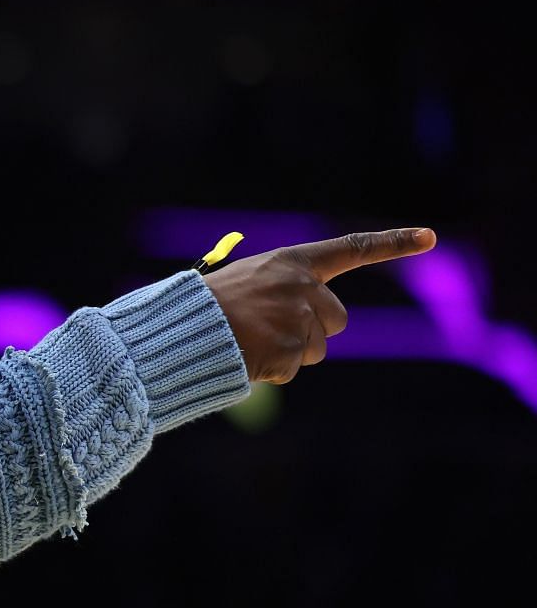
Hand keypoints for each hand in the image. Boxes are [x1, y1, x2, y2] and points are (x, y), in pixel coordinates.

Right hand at [202, 228, 436, 383]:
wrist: (178, 331)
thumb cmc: (203, 306)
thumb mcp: (245, 281)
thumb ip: (282, 290)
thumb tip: (310, 321)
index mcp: (291, 262)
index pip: (351, 248)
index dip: (394, 242)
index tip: (430, 237)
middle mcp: (303, 287)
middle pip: (335, 319)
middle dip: (312, 330)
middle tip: (268, 330)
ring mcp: (299, 319)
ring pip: (316, 348)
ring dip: (290, 352)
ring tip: (249, 342)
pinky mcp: (291, 352)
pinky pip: (291, 369)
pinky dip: (270, 370)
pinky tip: (245, 356)